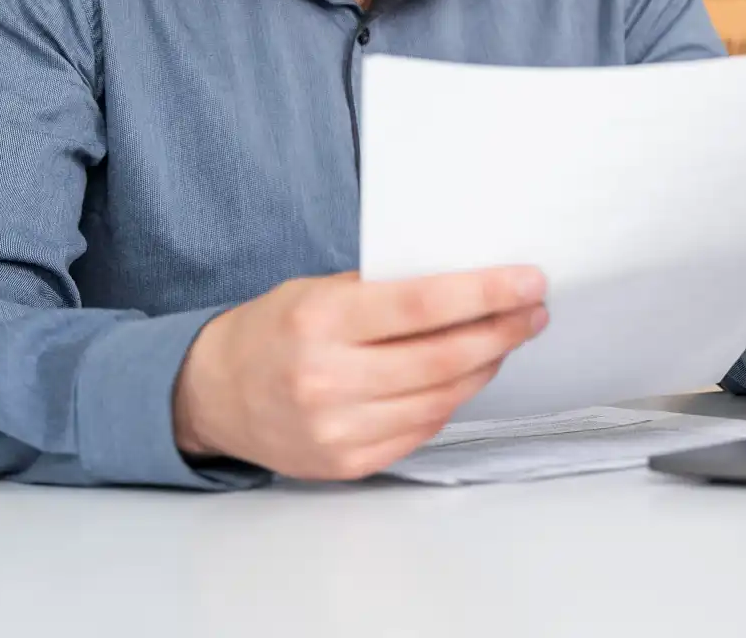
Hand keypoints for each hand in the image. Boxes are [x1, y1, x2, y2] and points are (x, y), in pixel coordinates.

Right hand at [172, 266, 547, 480]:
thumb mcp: (318, 290)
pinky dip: (451, 401)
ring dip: (485, 366)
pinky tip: (465, 376)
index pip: (424, 306)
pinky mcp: (346, 463)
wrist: (213, 394)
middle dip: (501, 331)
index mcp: (321, 322)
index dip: (486, 293)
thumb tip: (469, 285)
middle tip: (532, 311)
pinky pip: (422, 430)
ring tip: (505, 340)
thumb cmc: (274, 330)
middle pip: (443, 357)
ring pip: (441, 399)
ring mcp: (337, 428)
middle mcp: (328, 379)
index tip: (528, 282)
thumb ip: (385, 291)